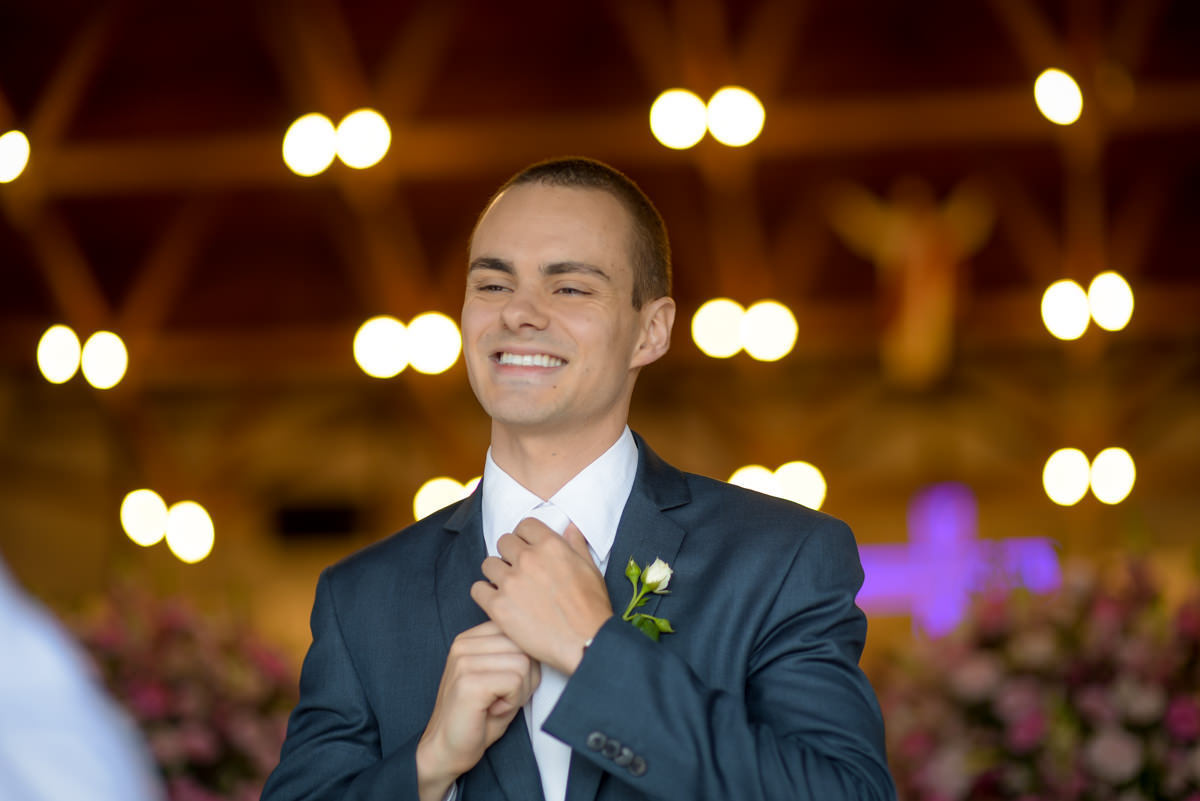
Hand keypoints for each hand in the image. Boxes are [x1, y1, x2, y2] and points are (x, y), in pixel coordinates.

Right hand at [416, 621, 539, 800]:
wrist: (446, 751)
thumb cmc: (478, 718)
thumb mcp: (499, 676)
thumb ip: (514, 654)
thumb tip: (541, 643)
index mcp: (470, 638)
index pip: (518, 631)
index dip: (525, 662)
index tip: (506, 684)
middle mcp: (464, 644)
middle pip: (524, 647)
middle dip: (526, 678)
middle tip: (504, 698)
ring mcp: (464, 661)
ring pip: (523, 664)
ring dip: (519, 692)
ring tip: (497, 704)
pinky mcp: (468, 682)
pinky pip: (515, 681)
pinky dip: (512, 702)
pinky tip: (493, 710)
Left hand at [471, 517, 612, 674]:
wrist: (585, 642)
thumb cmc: (591, 608)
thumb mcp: (590, 569)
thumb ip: (576, 544)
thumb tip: (570, 527)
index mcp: (550, 545)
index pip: (524, 526)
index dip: (525, 537)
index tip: (527, 549)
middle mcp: (527, 559)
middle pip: (503, 541)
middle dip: (510, 553)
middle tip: (518, 570)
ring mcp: (510, 582)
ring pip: (488, 563)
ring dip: (496, 573)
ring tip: (508, 587)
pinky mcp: (498, 606)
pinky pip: (477, 589)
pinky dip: (484, 594)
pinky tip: (497, 601)